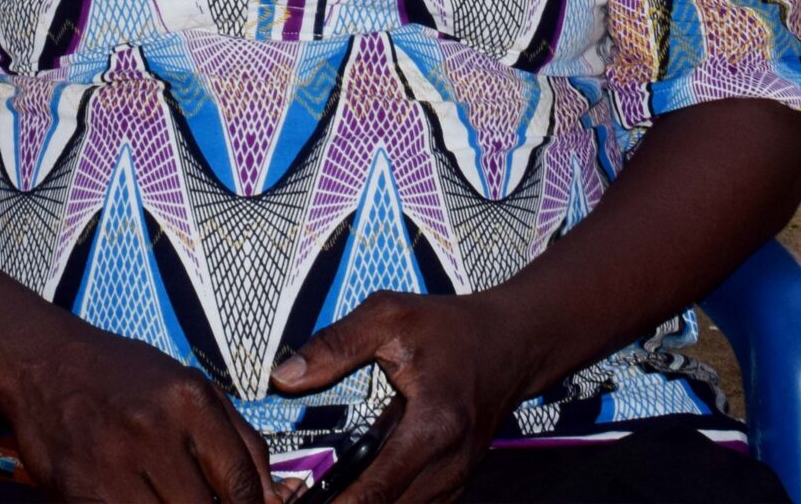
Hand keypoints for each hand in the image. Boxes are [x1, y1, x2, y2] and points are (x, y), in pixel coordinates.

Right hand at [0, 326, 280, 503]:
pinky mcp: (80, 490)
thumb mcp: (190, 386)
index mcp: (189, 401)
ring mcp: (113, 463)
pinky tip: (141, 500)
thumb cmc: (122, 376)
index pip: (242, 482)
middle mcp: (153, 429)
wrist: (44, 363)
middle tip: (202, 502)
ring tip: (170, 498)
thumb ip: (239, 438)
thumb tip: (273, 494)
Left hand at [271, 292, 534, 503]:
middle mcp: (449, 462)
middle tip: (299, 499)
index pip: (379, 488)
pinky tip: (354, 492)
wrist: (514, 341)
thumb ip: (336, 345)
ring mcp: (455, 477)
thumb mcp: (390, 316)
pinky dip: (386, 503)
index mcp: (434, 425)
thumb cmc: (455, 328)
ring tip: (322, 496)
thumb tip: (285, 376)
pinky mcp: (453, 481)